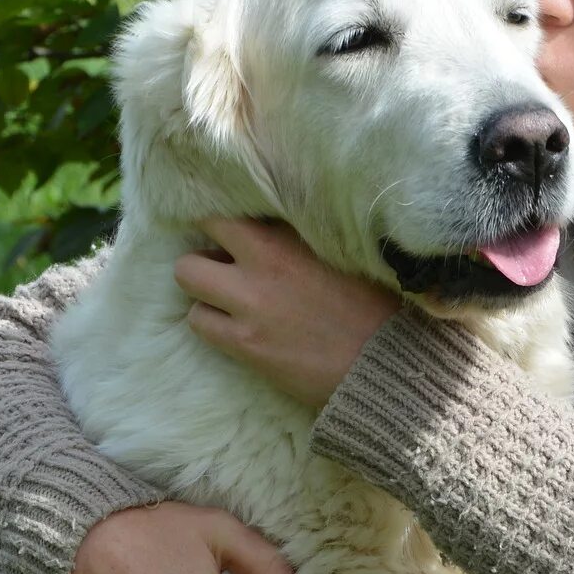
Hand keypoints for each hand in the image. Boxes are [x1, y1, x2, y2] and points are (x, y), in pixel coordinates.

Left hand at [176, 217, 400, 408]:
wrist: (385, 364)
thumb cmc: (375, 307)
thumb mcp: (343, 254)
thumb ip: (300, 238)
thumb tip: (272, 228)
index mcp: (290, 238)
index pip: (229, 209)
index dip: (224, 218)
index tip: (232, 227)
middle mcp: (262, 265)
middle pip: (200, 236)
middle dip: (207, 250)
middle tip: (225, 262)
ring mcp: (248, 307)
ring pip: (188, 279)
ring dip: (205, 287)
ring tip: (228, 298)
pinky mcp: (244, 344)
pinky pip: (199, 322)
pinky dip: (211, 322)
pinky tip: (236, 326)